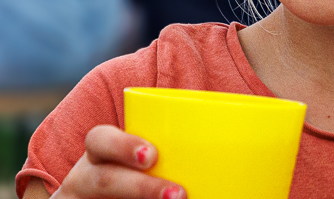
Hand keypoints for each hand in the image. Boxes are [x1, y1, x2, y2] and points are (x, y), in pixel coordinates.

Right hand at [49, 125, 185, 198]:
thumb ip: (181, 161)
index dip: (122, 145)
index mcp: (100, 154)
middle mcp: (85, 179)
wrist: (109, 195)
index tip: (152, 155)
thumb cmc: (140, 177)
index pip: (100, 140)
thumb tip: (248, 174)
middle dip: (140, 188)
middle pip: (102, 180)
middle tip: (179, 195)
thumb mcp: (148, 165)